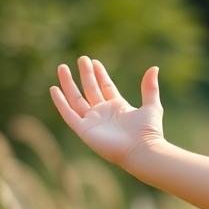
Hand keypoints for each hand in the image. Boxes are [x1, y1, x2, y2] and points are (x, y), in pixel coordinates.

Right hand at [49, 56, 165, 169]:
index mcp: (118, 107)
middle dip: (85, 74)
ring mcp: (92, 121)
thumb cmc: (148, 131)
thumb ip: (150, 87)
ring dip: (68, 84)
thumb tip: (154, 68)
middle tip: (81, 58)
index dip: (100, 74)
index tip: (94, 61)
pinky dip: (60, 102)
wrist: (141, 149)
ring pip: (76, 99)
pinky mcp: (84, 129)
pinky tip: (54, 89)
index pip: (105, 87)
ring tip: (62, 67)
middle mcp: (103, 113)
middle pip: (90, 90)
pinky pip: (68, 114)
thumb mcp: (151, 105)